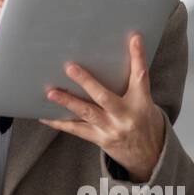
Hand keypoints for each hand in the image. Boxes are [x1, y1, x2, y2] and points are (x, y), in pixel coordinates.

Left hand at [39, 32, 165, 182]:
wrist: (149, 156)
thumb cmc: (144, 122)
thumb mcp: (145, 102)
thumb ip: (133, 83)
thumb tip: (126, 51)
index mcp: (141, 103)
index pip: (140, 77)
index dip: (138, 57)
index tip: (134, 38)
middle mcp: (125, 116)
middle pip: (104, 97)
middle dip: (86, 82)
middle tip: (69, 67)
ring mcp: (110, 129)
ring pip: (86, 113)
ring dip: (67, 102)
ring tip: (50, 93)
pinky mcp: (98, 138)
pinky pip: (76, 130)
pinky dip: (59, 122)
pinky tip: (44, 115)